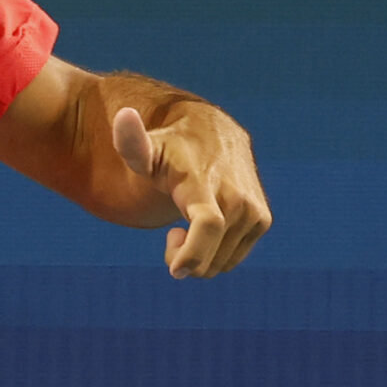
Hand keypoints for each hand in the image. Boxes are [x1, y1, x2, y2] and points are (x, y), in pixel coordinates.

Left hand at [112, 105, 270, 278]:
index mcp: (204, 184)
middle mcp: (236, 198)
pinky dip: (215, 255)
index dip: (193, 254)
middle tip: (172, 236)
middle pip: (210, 257)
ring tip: (187, 227)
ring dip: (198, 257)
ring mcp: (253, 211)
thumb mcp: (146, 148)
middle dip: (183, 259)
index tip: (175, 270)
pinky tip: (205, 229)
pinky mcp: (262, 220)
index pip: (208, 225)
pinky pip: (232, 260)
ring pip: (220, 264)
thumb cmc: (171, 147)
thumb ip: (130, 142)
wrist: (214, 134)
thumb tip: (123, 116)